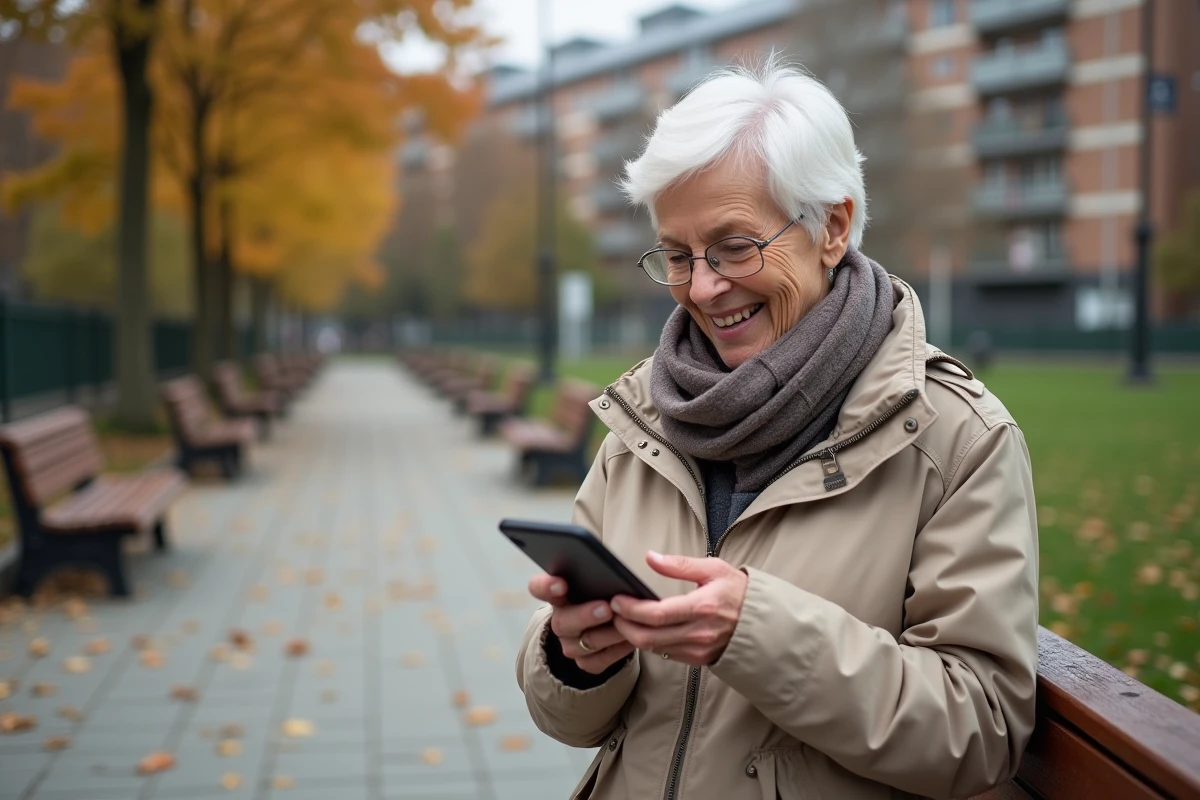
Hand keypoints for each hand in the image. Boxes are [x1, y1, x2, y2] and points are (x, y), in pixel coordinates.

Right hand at [528, 574, 634, 674]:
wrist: (603, 628)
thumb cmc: (600, 596)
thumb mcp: (595, 584)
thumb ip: (597, 577)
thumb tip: (615, 572)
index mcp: (557, 595)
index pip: (539, 588)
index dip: (546, 587)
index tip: (561, 584)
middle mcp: (560, 621)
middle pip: (565, 621)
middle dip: (586, 615)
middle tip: (607, 608)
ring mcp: (571, 645)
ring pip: (588, 642)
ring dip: (611, 632)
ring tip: (629, 622)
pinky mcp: (586, 663)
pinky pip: (601, 659)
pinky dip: (620, 649)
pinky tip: (632, 638)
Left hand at [610, 551, 747, 666]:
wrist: (764, 621)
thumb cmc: (738, 592)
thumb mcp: (713, 569)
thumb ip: (679, 564)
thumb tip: (651, 557)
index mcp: (702, 608)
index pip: (656, 614)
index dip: (630, 609)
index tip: (616, 600)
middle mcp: (699, 633)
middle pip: (648, 637)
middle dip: (624, 626)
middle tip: (612, 612)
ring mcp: (698, 650)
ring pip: (653, 649)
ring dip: (633, 636)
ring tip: (622, 620)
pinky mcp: (698, 660)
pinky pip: (665, 654)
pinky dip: (649, 643)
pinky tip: (641, 630)